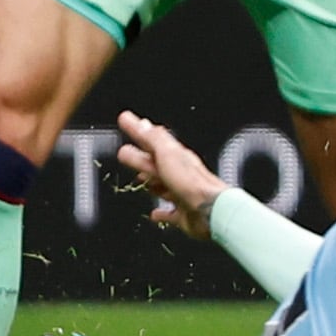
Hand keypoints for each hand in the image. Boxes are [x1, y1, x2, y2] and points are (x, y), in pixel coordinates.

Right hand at [116, 110, 226, 230]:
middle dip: (139, 157)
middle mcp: (180, 173)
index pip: (153, 139)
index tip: (125, 120)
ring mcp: (182, 193)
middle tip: (125, 152)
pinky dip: (161, 213)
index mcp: (177, 156)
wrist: (210, 210)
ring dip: (150, 181)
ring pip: (163, 185)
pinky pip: (170, 212)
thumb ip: (154, 139)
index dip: (138, 130)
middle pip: (155, 163)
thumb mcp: (168, 154)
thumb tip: (142, 123)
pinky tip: (154, 214)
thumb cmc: (191, 182)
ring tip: (139, 177)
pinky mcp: (184, 213)